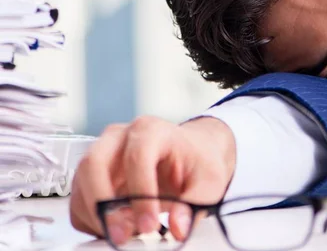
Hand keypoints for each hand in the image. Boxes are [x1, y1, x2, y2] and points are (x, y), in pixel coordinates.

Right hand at [69, 116, 235, 239]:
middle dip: (103, 205)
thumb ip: (195, 204)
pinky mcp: (92, 176)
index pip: (137, 157)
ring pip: (80, 183)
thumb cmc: (197, 161)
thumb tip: (178, 227)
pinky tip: (115, 229)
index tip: (149, 225)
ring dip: (95, 217)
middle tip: (122, 235)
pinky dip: (91, 222)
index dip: (140, 194)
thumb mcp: (209, 180)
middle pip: (94, 164)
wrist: (192, 154)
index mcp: (152, 131)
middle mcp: (120, 137)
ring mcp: (102, 154)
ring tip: (123, 235)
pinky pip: (78, 201)